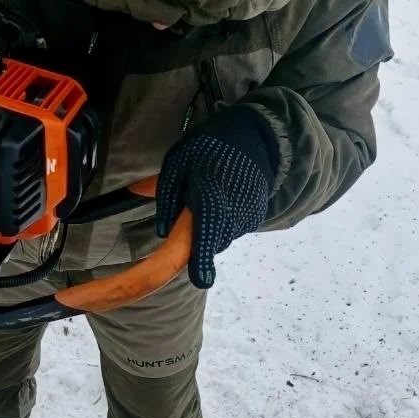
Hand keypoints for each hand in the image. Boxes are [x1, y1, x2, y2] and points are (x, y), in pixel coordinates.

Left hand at [155, 107, 279, 288]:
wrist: (252, 137)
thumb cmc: (207, 148)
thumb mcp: (177, 162)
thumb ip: (166, 195)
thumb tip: (162, 232)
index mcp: (211, 194)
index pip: (207, 231)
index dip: (202, 258)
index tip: (201, 280)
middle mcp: (235, 209)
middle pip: (210, 242)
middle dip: (196, 237)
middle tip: (191, 207)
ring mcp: (249, 216)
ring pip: (220, 238)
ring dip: (209, 228)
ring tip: (209, 198)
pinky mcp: (256, 218)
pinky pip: (231, 231)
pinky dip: (222, 223)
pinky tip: (222, 199)